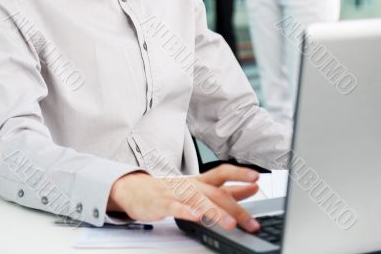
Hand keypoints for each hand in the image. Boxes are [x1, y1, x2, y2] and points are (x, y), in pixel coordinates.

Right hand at [107, 164, 260, 232]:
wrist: (137, 189)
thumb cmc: (172, 190)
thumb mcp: (201, 188)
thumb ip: (227, 190)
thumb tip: (251, 189)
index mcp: (201, 180)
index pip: (223, 173)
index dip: (239, 173)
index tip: (257, 178)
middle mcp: (191, 184)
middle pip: (215, 192)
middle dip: (236, 206)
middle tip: (252, 222)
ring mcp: (177, 193)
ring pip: (198, 200)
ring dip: (215, 211)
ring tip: (230, 223)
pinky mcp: (163, 204)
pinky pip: (175, 207)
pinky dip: (186, 212)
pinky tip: (196, 217)